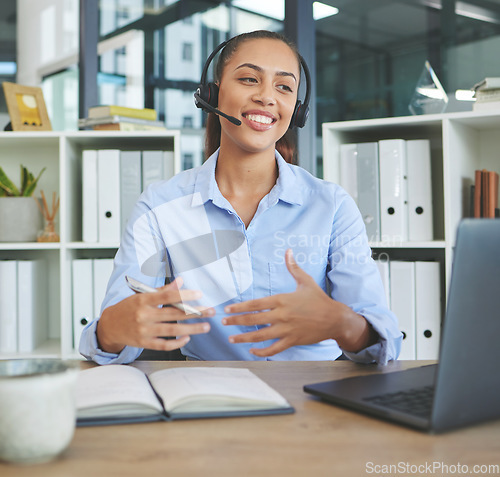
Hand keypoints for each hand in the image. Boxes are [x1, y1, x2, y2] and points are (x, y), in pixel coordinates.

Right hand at [97, 278, 213, 353]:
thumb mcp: (142, 295)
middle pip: (174, 314)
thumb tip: (181, 281)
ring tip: (206, 326)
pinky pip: (164, 345)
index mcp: (143, 300)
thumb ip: (162, 291)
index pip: (167, 296)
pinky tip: (187, 338)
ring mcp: (144, 331)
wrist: (109, 326)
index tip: (199, 294)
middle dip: (195, 312)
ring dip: (192, 329)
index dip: (184, 295)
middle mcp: (144, 315)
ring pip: (172, 330)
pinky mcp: (144, 343)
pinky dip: (177, 342)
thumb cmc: (128, 308)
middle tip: (210, 311)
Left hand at [222, 249, 374, 356]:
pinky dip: (262, 351)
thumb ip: (293, 267)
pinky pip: (274, 349)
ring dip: (244, 338)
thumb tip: (288, 251)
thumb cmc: (319, 299)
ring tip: (232, 339)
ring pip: (260, 336)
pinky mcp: (292, 341)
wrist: (335, 318)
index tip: (228, 309)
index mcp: (282, 300)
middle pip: (253, 320)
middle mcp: (282, 316)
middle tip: (224, 323)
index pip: (255, 304)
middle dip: (236, 321)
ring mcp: (286, 330)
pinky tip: (253, 350)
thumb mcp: (306, 281)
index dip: (239, 307)